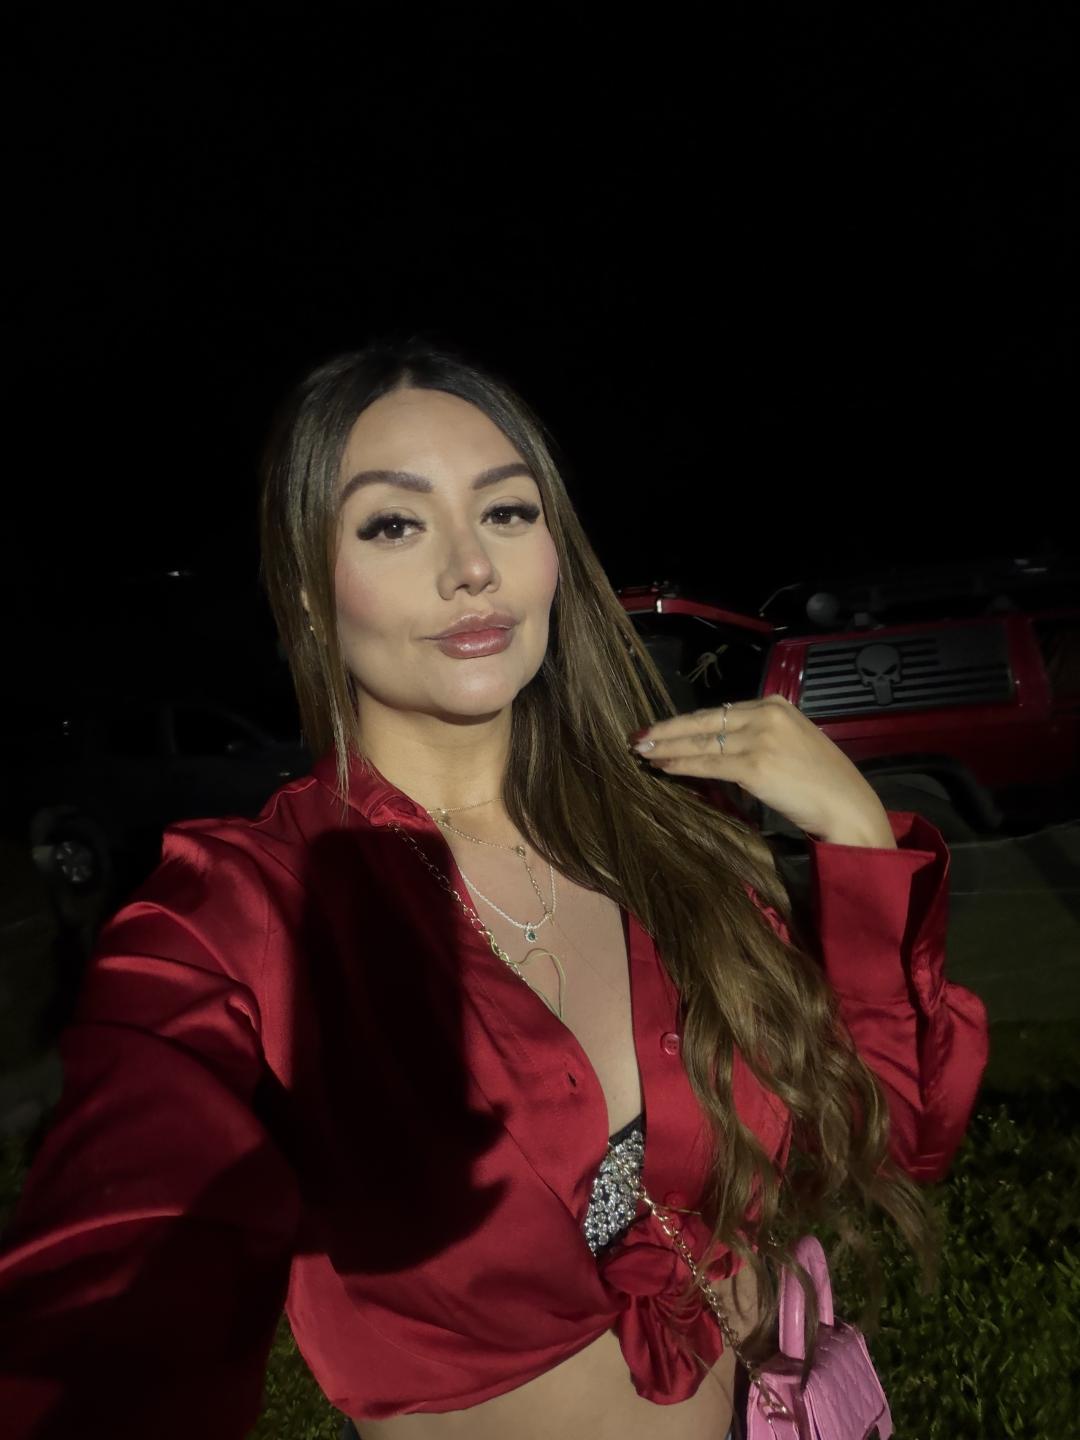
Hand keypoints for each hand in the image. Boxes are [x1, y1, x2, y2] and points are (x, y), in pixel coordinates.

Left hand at [629, 696, 895, 846]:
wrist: (848, 805)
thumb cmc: (823, 782)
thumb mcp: (792, 744)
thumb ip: (760, 737)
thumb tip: (721, 745)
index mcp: (776, 704)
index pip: (719, 713)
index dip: (686, 722)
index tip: (662, 729)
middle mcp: (766, 714)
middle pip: (704, 721)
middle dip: (668, 731)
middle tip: (638, 738)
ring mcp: (760, 738)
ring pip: (702, 743)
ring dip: (669, 749)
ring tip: (643, 753)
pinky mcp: (755, 765)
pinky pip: (709, 764)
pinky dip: (683, 766)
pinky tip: (664, 768)